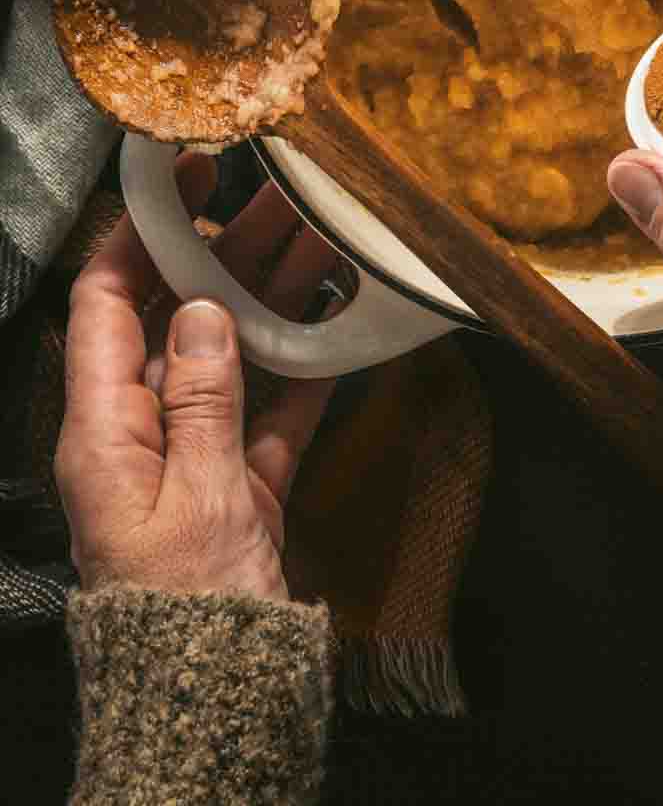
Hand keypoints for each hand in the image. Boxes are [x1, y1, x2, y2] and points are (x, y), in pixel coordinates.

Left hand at [55, 156, 337, 599]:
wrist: (219, 703)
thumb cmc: (188, 607)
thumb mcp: (196, 495)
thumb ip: (202, 396)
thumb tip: (198, 311)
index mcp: (102, 430)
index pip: (103, 306)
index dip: (139, 236)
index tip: (182, 179)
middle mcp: (142, 432)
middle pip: (176, 319)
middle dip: (224, 254)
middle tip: (280, 196)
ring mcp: (197, 456)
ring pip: (233, 353)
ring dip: (273, 298)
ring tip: (321, 237)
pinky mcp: (243, 485)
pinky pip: (272, 405)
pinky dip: (304, 363)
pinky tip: (340, 320)